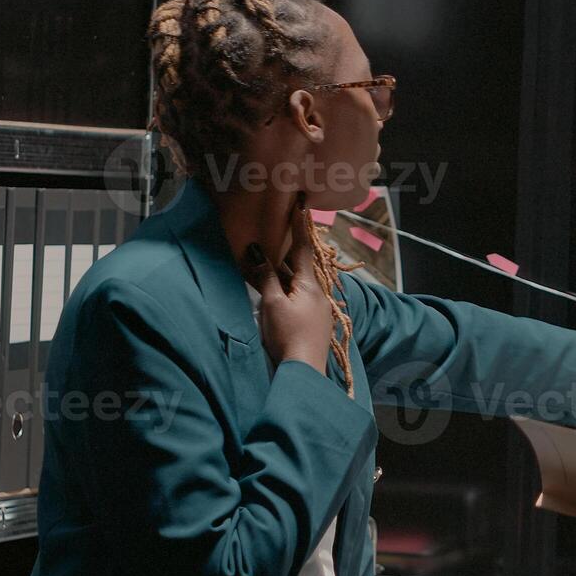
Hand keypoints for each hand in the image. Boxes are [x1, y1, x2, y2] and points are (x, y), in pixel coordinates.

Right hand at [243, 204, 332, 374]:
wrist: (305, 370)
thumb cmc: (287, 334)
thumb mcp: (272, 304)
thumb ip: (266, 277)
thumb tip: (257, 251)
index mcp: (308, 284)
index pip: (302, 248)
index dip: (300, 227)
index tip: (301, 206)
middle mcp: (317, 293)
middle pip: (301, 266)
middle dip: (291, 250)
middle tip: (283, 231)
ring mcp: (318, 309)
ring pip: (300, 282)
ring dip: (288, 271)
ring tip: (276, 261)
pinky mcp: (314, 323)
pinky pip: (301, 297)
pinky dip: (290, 288)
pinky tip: (283, 293)